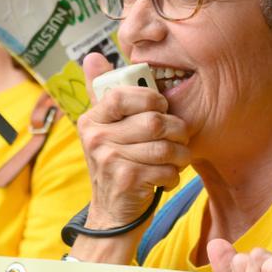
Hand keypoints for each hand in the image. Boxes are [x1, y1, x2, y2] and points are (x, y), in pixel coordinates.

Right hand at [75, 53, 189, 228]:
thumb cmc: (116, 165)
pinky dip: (174, 175)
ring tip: (178, 158)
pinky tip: (167, 178)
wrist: (111, 215)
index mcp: (92, 120)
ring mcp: (110, 160)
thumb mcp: (104, 129)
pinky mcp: (127, 180)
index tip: (161, 107)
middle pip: (153, 122)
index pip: (121, 94)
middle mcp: (96, 138)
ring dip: (180, 155)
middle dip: (177, 130)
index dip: (149, 97)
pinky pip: (165, 169)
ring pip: (164, 147)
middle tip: (180, 137)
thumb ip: (101, 93)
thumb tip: (93, 56)